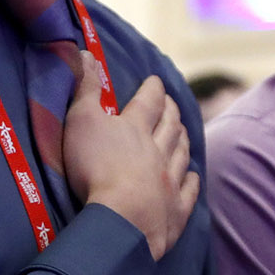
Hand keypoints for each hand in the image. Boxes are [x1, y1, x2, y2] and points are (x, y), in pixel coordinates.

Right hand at [62, 55, 198, 261]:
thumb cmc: (96, 168)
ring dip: (183, 142)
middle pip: (170, 127)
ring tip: (184, 134)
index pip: (148, 102)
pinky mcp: (175, 211)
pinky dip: (191, 181)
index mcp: (136, 128)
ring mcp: (169, 181)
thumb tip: (85, 54)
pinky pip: (188, 191)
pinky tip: (193, 177)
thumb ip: (84, 89)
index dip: (152, 89)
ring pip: (181, 155)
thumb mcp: (81, 122)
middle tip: (172, 103)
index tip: (156, 81)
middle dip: (171, 112)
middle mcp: (158, 150)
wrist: (122, 220)